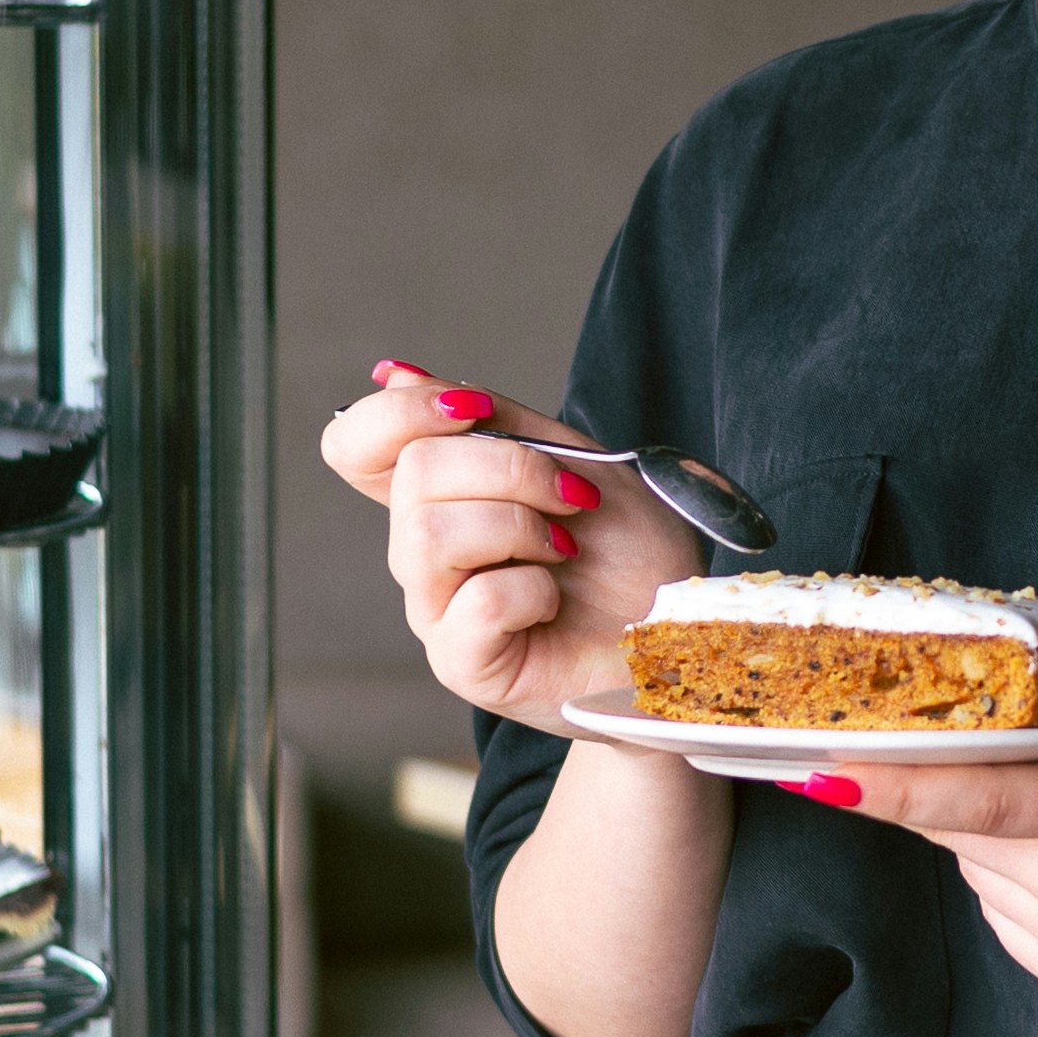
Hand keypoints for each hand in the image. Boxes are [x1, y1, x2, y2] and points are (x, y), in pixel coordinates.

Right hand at [316, 363, 706, 730]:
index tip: (476, 411)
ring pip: (430, 535)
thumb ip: (493, 419)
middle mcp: (422, 554)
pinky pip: (479, 600)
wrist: (683, 627)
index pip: (354, 446)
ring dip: (521, 525)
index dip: (398, 413)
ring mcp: (436, 612)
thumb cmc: (631, 552)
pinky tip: (555, 602)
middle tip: (570, 497)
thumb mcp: (573, 457)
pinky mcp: (463, 664)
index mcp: (439, 499)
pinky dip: (536, 590)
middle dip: (510, 467)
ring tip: (564, 548)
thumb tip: (396, 372)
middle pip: (413, 473)